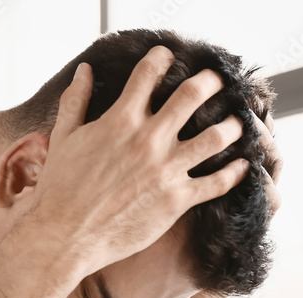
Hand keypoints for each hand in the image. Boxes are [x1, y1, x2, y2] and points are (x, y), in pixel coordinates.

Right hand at [29, 46, 250, 274]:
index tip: (169, 56)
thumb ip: (76, 101)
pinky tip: (243, 166)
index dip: (162, 57)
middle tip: (219, 80)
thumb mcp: (63, 138)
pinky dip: (235, 172)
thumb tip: (85, 70)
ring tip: (237, 122)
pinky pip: (217, 182)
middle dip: (210, 81)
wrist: (65, 236)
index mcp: (120, 120)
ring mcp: (165, 170)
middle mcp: (148, 140)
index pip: (149, 73)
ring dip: (231, 126)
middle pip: (192, 95)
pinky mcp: (176, 200)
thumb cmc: (59, 189)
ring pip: (215, 137)